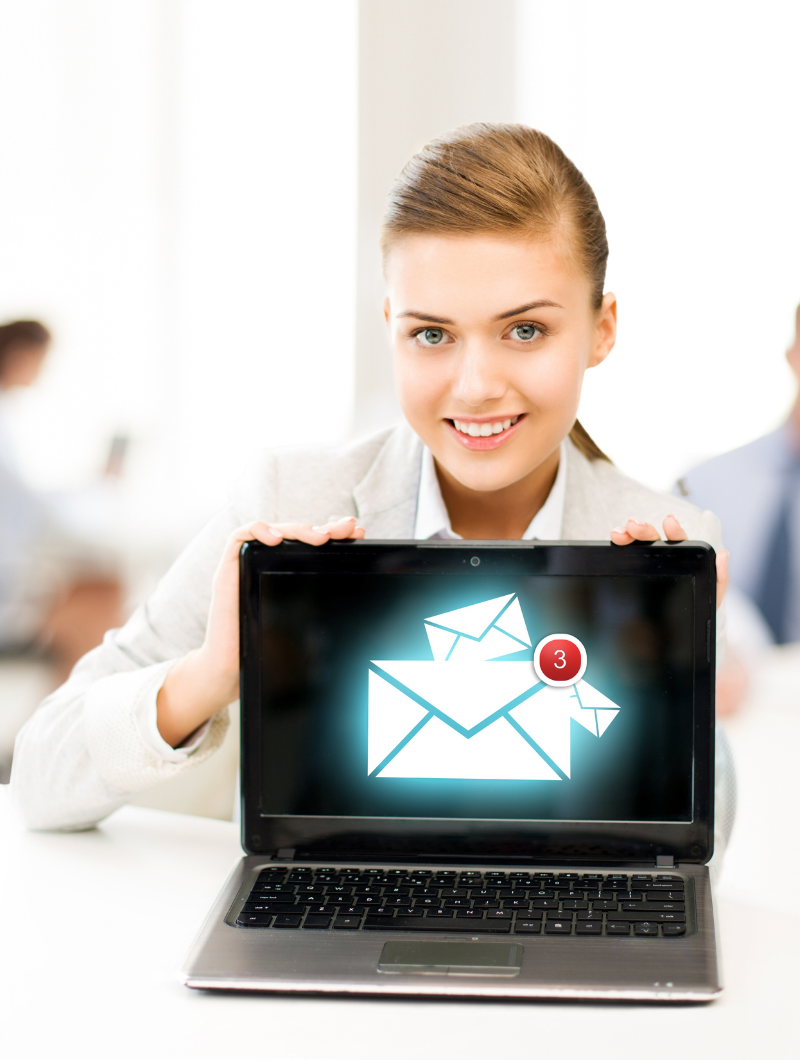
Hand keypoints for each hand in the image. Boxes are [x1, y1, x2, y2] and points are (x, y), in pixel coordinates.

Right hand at [156, 516, 364, 746]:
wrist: (230, 671)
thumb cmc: (266, 652)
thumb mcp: (305, 627)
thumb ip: (321, 608)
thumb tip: (353, 597)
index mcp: (286, 573)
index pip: (312, 544)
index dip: (334, 534)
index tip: (357, 534)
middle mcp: (266, 564)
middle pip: (296, 534)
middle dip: (324, 528)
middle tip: (344, 531)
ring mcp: (247, 565)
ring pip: (274, 530)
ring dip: (298, 528)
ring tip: (319, 537)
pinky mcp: (228, 570)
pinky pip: (239, 537)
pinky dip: (259, 531)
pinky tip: (277, 540)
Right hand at [610, 515, 728, 610]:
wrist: (673, 640)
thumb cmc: (694, 616)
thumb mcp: (710, 600)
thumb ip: (719, 580)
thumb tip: (724, 554)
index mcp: (683, 561)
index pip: (679, 542)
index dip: (674, 530)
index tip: (669, 522)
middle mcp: (663, 560)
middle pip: (653, 539)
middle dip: (644, 529)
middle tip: (634, 525)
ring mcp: (645, 567)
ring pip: (636, 546)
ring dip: (628, 534)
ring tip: (619, 533)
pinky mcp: (631, 575)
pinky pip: (624, 558)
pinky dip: (618, 547)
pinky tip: (614, 542)